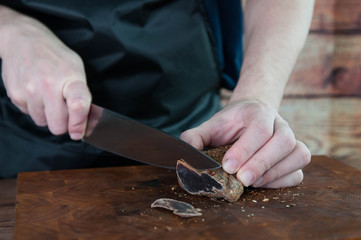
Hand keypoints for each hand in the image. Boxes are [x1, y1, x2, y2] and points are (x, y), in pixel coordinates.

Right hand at [0, 7, 90, 139]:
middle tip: (64, 111)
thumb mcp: (76, 70)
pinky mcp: (15, 95)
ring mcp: (29, 91)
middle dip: (63, 124)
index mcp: (70, 78)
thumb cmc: (55, 57)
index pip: (78, 105)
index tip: (78, 133)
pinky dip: (35, 109)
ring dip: (47, 115)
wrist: (23, 40)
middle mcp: (48, 85)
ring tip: (48, 96)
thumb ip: (83, 97)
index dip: (79, 123)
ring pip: (43, 123)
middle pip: (57, 126)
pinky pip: (29, 115)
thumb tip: (88, 124)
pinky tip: (36, 93)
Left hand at [180, 99, 310, 187]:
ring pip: (298, 155)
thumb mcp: (210, 126)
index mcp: (258, 112)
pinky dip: (283, 181)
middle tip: (241, 179)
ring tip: (251, 182)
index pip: (260, 128)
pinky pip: (299, 171)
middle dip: (261, 163)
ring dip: (274, 173)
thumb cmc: (228, 125)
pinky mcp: (295, 156)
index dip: (246, 149)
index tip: (228, 166)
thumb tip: (187, 153)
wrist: (248, 117)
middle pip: (283, 141)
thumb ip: (196, 137)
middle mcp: (280, 123)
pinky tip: (262, 184)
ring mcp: (292, 139)